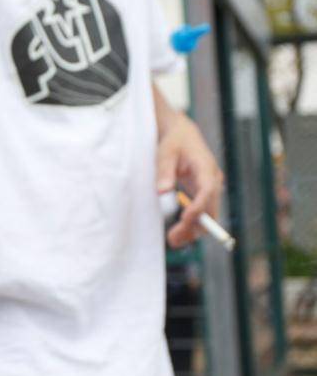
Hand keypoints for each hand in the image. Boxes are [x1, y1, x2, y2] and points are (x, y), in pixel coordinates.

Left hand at [156, 114, 223, 248]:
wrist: (183, 134)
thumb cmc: (174, 142)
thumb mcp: (165, 153)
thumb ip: (164, 171)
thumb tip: (162, 193)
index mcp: (206, 168)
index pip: (207, 191)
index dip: (198, 207)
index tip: (184, 219)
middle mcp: (213, 181)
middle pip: (211, 209)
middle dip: (194, 226)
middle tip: (173, 238)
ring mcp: (211, 189)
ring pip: (208, 216)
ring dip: (193, 230)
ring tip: (173, 241)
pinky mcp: (204, 194)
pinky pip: (202, 214)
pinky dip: (192, 225)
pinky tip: (178, 234)